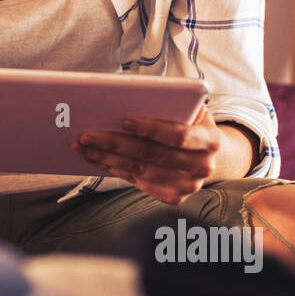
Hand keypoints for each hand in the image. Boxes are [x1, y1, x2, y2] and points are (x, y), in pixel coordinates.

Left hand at [71, 105, 221, 204]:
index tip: (123, 119)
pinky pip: (138, 182)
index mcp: (210, 140)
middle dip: (115, 143)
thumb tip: (122, 98)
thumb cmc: (189, 122)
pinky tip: (98, 158)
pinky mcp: (174, 197)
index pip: (179, 135)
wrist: (205, 154)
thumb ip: (168, 104)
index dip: (151, 128)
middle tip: (86, 135)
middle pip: (152, 154)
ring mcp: (188, 186)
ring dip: (107, 157)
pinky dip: (115, 169)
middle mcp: (203, 167)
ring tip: (84, 146)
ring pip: (140, 170)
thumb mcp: (188, 108)